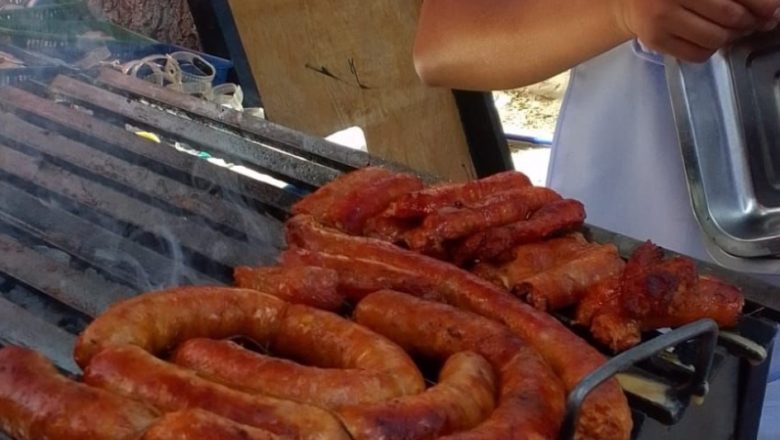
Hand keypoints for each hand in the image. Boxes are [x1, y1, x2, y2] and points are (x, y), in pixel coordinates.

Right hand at [614, 0, 779, 61]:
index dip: (760, 3)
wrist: (630, 1)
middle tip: (749, 21)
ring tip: (728, 30)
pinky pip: (697, 54)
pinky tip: (707, 38)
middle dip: (747, 22)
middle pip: (729, 16)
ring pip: (715, 38)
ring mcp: (661, 18)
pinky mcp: (655, 40)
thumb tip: (770, 11)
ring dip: (729, 37)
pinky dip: (710, 49)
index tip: (771, 11)